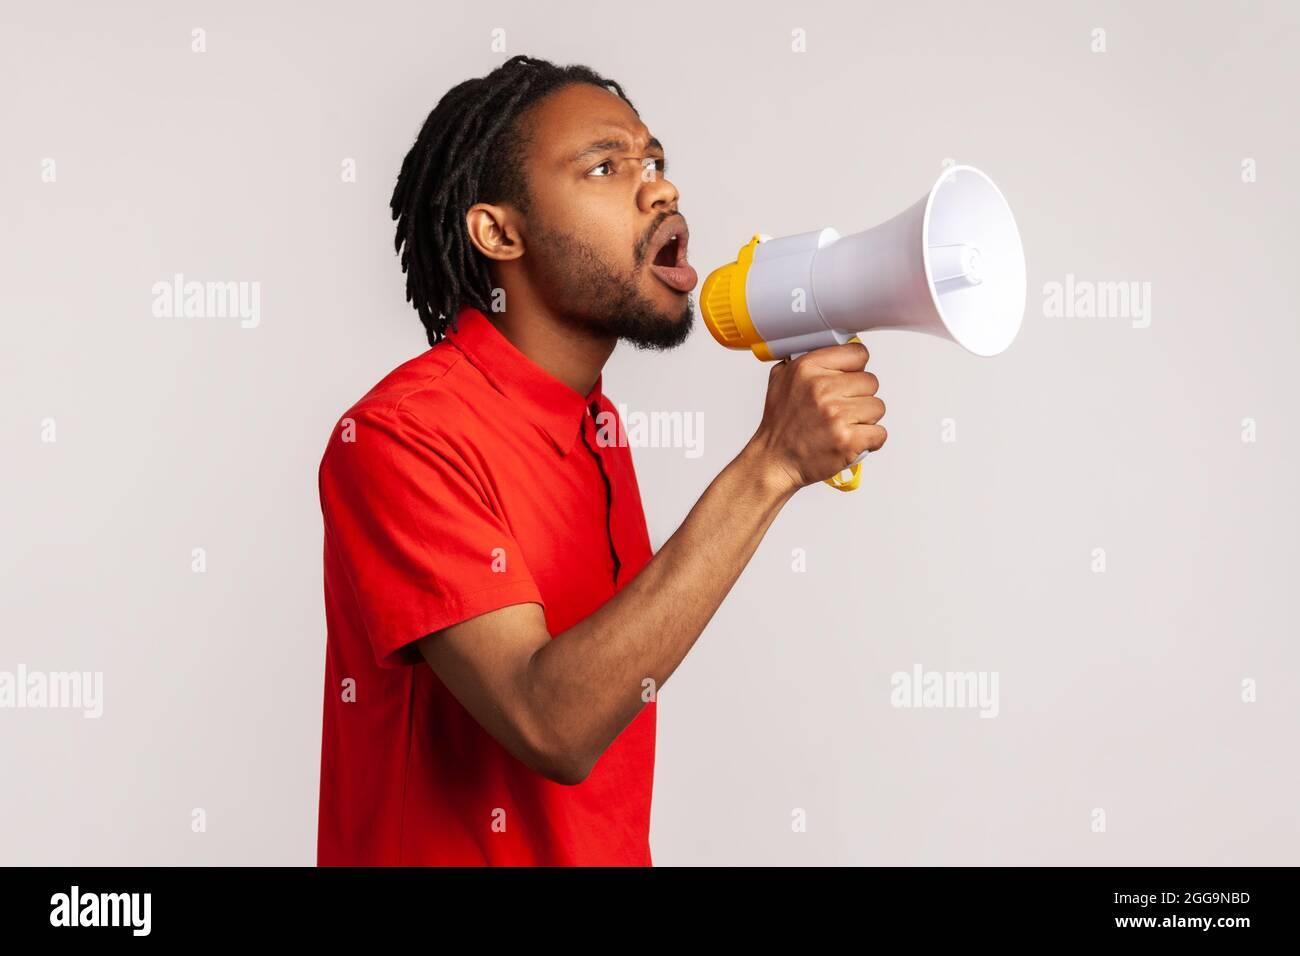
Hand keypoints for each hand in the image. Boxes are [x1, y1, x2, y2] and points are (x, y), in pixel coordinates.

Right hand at [745, 341, 885, 492]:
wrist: (774, 460)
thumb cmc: (780, 425)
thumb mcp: (781, 381)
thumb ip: (805, 361)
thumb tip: (831, 347)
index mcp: (807, 368)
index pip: (858, 354)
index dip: (856, 369)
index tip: (849, 379)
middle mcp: (821, 388)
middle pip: (871, 381)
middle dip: (860, 397)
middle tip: (841, 409)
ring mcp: (835, 414)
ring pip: (877, 407)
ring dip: (865, 419)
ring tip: (844, 425)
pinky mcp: (847, 439)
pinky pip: (880, 432)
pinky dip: (870, 440)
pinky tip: (851, 440)